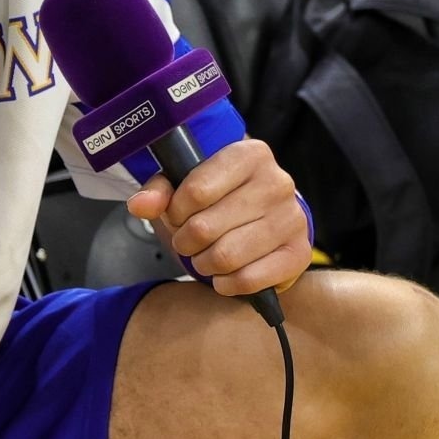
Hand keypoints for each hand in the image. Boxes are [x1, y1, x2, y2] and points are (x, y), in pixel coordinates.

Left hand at [128, 137, 310, 298]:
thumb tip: (140, 205)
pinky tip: (225, 274)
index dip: (176, 211)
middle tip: (188, 241)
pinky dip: (227, 283)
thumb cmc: (222, 201)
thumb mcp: (187, 187)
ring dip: (204, 264)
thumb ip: (160, 192)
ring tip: (205, 257)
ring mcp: (291, 218)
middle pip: (205, 227)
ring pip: (226, 256)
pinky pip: (249, 279)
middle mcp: (277, 182)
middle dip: (186, 241)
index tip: (178, 215)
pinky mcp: (298, 253)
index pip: (195, 190)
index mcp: (250, 155)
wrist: (267, 221)